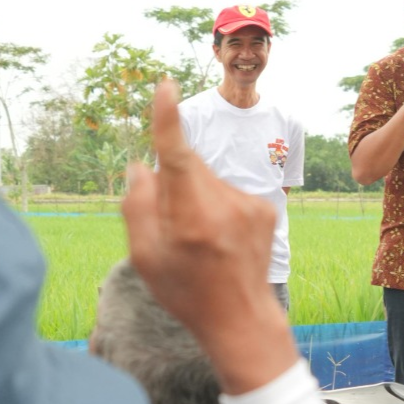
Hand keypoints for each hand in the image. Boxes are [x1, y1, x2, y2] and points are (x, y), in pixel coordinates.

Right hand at [122, 79, 296, 394]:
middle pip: (188, 169)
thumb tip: (141, 165)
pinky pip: (228, 192)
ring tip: (201, 240)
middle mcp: (226, 205)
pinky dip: (218, 206)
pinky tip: (222, 239)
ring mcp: (251, 205)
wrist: (242, 317)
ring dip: (197, 197)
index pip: (177, 156)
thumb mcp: (146, 258)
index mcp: (192, 218)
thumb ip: (137, 207)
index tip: (166, 86)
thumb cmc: (186, 291)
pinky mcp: (265, 208)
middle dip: (173, 184)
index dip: (168, 119)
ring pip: (209, 180)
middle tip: (171, 226)